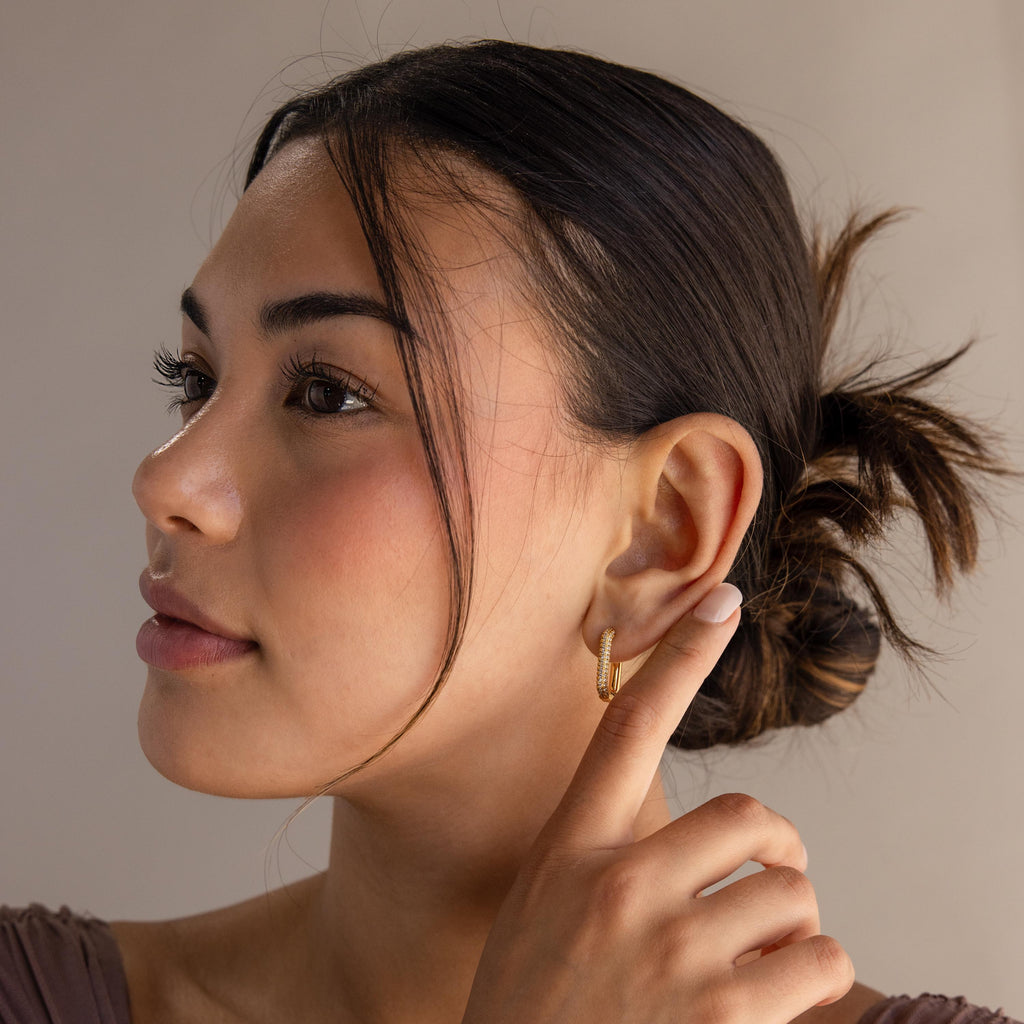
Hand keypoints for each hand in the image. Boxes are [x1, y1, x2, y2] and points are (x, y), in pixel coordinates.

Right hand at [463, 583, 853, 1023]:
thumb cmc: (530, 1008)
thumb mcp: (542, 912)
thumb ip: (601, 863)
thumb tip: (689, 847)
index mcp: (572, 850)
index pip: (628, 727)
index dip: (680, 656)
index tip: (721, 601)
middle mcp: (619, 885)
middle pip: (746, 816)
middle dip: (779, 848)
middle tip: (777, 875)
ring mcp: (669, 950)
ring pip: (790, 896)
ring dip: (796, 925)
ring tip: (770, 955)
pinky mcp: (719, 1016)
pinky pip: (814, 964)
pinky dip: (815, 976)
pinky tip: (781, 997)